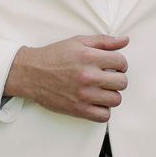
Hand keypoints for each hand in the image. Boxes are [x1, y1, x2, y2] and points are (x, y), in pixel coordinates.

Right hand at [4, 35, 128, 120]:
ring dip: (111, 95)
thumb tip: (125, 40)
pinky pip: (104, 116)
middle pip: (122, 82)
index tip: (113, 66)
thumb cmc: (54, 56)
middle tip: (107, 78)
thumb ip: (103, 41)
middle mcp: (87, 76)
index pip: (121, 62)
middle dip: (117, 79)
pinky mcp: (78, 110)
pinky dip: (103, 110)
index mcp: (89, 57)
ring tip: (101, 90)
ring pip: (116, 100)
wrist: (30, 73)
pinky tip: (95, 102)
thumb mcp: (77, 42)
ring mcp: (83, 95)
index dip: (120, 64)